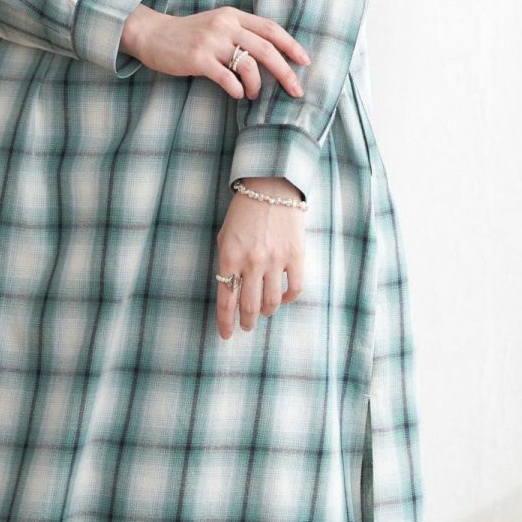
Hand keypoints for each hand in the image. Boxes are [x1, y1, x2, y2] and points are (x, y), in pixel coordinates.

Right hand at [121, 4, 310, 99]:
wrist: (152, 34)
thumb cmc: (189, 35)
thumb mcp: (217, 25)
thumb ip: (241, 33)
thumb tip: (272, 56)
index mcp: (233, 15)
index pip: (271, 28)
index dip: (291, 45)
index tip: (305, 61)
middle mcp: (225, 25)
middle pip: (266, 48)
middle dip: (286, 71)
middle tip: (296, 90)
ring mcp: (210, 41)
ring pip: (248, 64)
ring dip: (257, 84)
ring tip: (254, 94)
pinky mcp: (197, 58)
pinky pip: (226, 77)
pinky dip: (237, 88)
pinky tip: (238, 94)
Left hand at [215, 178, 305, 339]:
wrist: (271, 186)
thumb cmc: (244, 212)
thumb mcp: (225, 236)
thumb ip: (227, 264)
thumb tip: (231, 293)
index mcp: (229, 257)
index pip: (226, 300)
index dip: (225, 322)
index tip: (226, 335)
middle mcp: (251, 262)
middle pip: (249, 306)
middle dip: (247, 322)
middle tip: (247, 326)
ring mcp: (275, 260)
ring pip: (271, 302)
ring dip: (266, 312)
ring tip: (263, 312)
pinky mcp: (296, 256)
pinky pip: (294, 289)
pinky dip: (287, 299)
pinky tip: (282, 298)